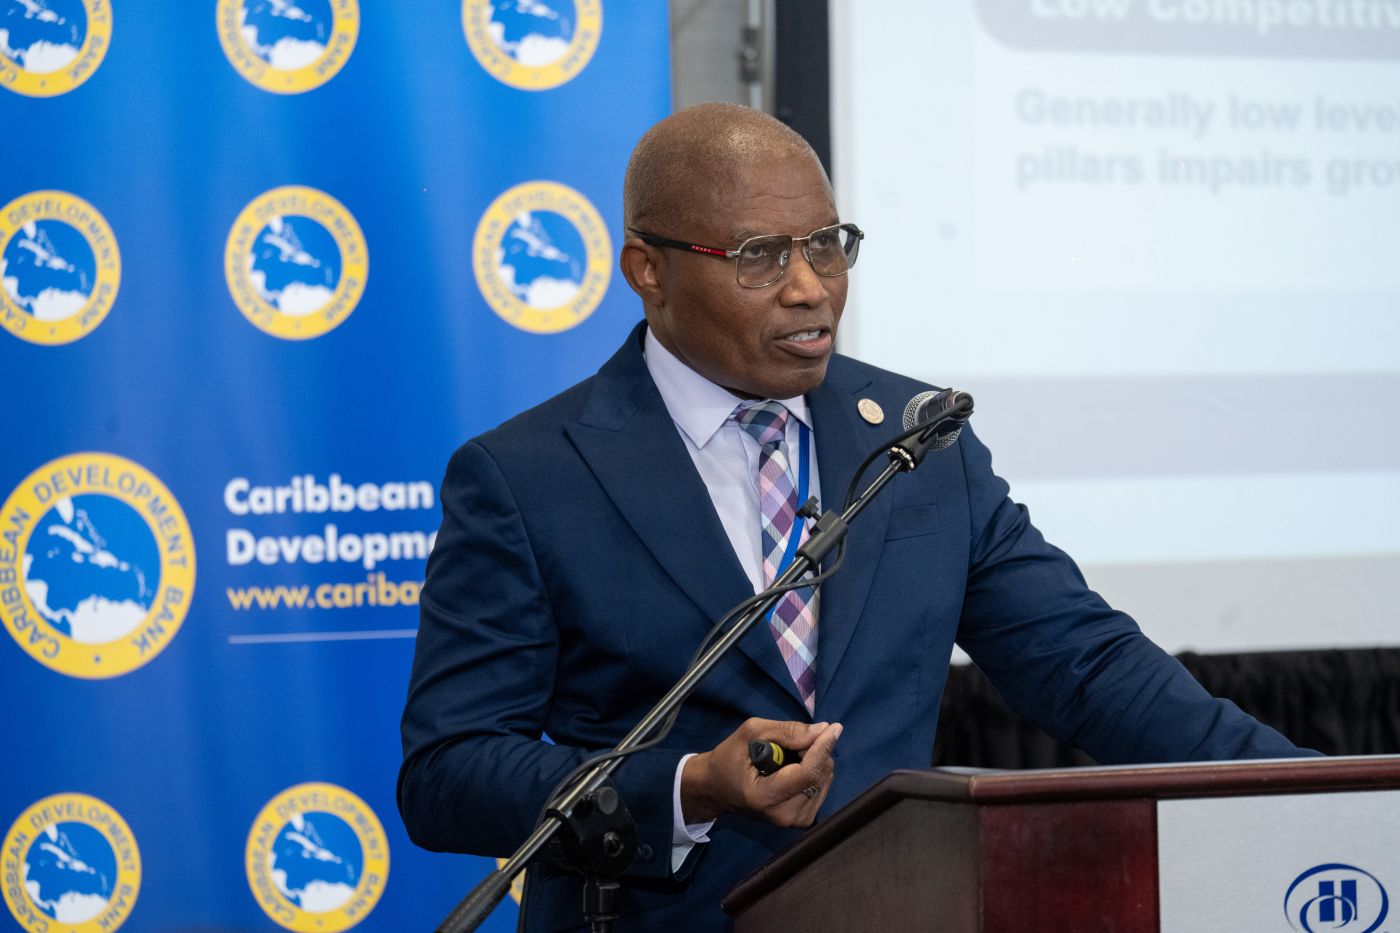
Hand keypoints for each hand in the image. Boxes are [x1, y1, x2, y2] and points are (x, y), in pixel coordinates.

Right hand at [681, 718, 842, 827]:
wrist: (716, 790)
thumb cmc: (729, 759)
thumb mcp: (750, 734)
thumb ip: (786, 731)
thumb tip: (822, 730)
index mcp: (765, 796)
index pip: (807, 773)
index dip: (823, 748)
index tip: (834, 727)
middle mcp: (783, 815)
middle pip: (820, 775)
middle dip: (815, 750)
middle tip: (793, 742)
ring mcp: (794, 821)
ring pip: (825, 780)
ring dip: (815, 760)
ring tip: (788, 758)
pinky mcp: (802, 820)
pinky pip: (822, 787)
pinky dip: (815, 772)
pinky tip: (794, 769)